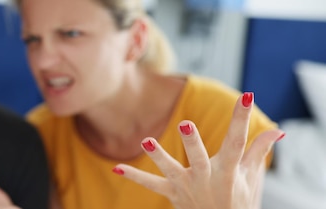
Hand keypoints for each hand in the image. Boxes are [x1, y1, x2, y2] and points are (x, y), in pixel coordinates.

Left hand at [114, 92, 284, 208]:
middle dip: (192, 142)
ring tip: (146, 142)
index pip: (237, 141)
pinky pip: (152, 185)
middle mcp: (206, 178)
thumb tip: (277, 130)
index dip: (241, 119)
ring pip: (170, 170)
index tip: (246, 96)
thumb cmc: (240, 201)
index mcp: (229, 171)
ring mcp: (187, 187)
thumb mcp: (251, 178)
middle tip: (185, 124)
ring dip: (158, 156)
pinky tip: (116, 168)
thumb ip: (258, 151)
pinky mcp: (173, 194)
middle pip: (199, 157)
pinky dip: (134, 176)